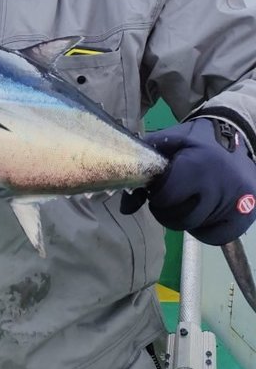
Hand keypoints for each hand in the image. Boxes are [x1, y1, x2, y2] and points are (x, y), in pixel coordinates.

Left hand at [120, 118, 255, 244]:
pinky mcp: (247, 214)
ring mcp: (238, 202)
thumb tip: (126, 208)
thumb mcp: (167, 143)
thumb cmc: (196, 140)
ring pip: (196, 228)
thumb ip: (143, 169)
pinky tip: (202, 213)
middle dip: (167, 210)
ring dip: (185, 219)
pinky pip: (217, 236)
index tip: (159, 189)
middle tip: (171, 197)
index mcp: (198, 165)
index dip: (157, 196)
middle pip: (180, 218)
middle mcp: (220, 186)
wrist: (237, 132)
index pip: (166, 198)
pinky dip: (204, 230)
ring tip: (188, 201)